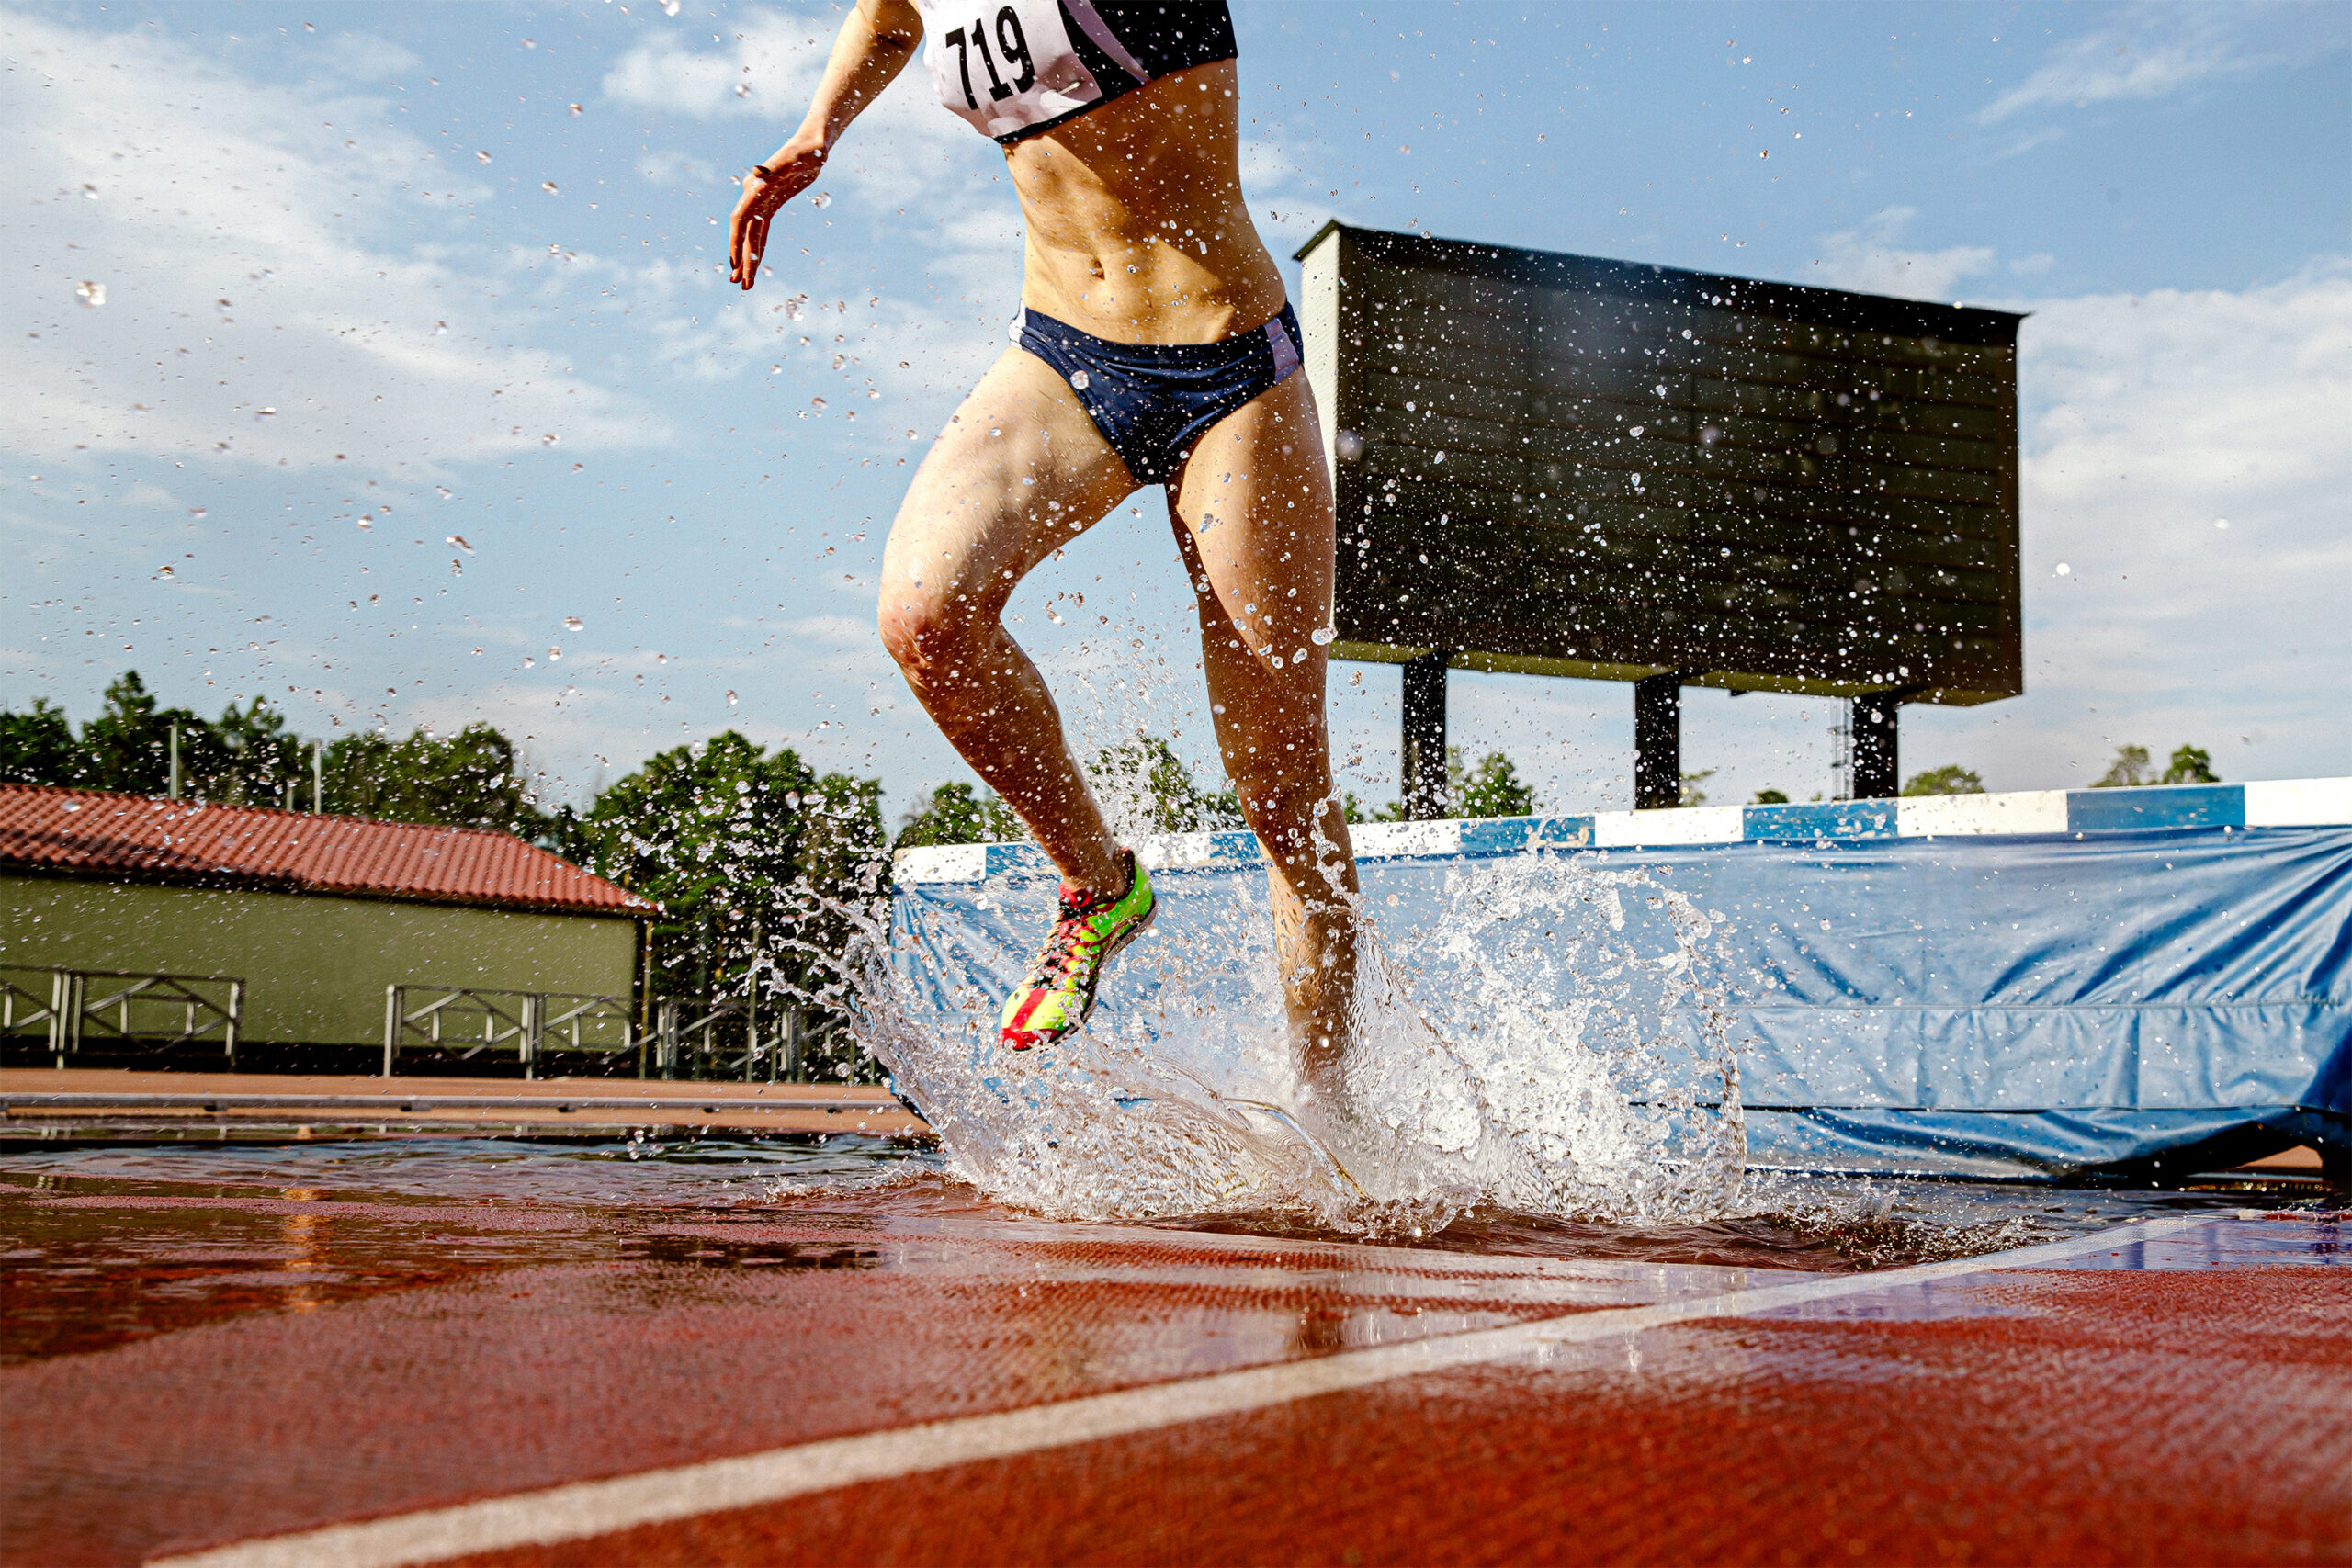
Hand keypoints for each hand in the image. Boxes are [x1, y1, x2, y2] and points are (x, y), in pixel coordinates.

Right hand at [728, 134, 825, 290]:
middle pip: (744, 234)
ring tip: (744, 283)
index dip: (736, 242)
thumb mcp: (796, 159)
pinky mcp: (770, 207)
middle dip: (741, 260)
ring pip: (751, 237)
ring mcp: (760, 202)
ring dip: (747, 260)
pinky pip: (760, 233)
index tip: (735, 263)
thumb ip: (776, 167)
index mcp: (755, 188)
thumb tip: (757, 171)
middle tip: (738, 284)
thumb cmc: (807, 150)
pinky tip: (754, 265)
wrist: (813, 145)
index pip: (740, 219)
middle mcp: (753, 196)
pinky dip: (758, 249)